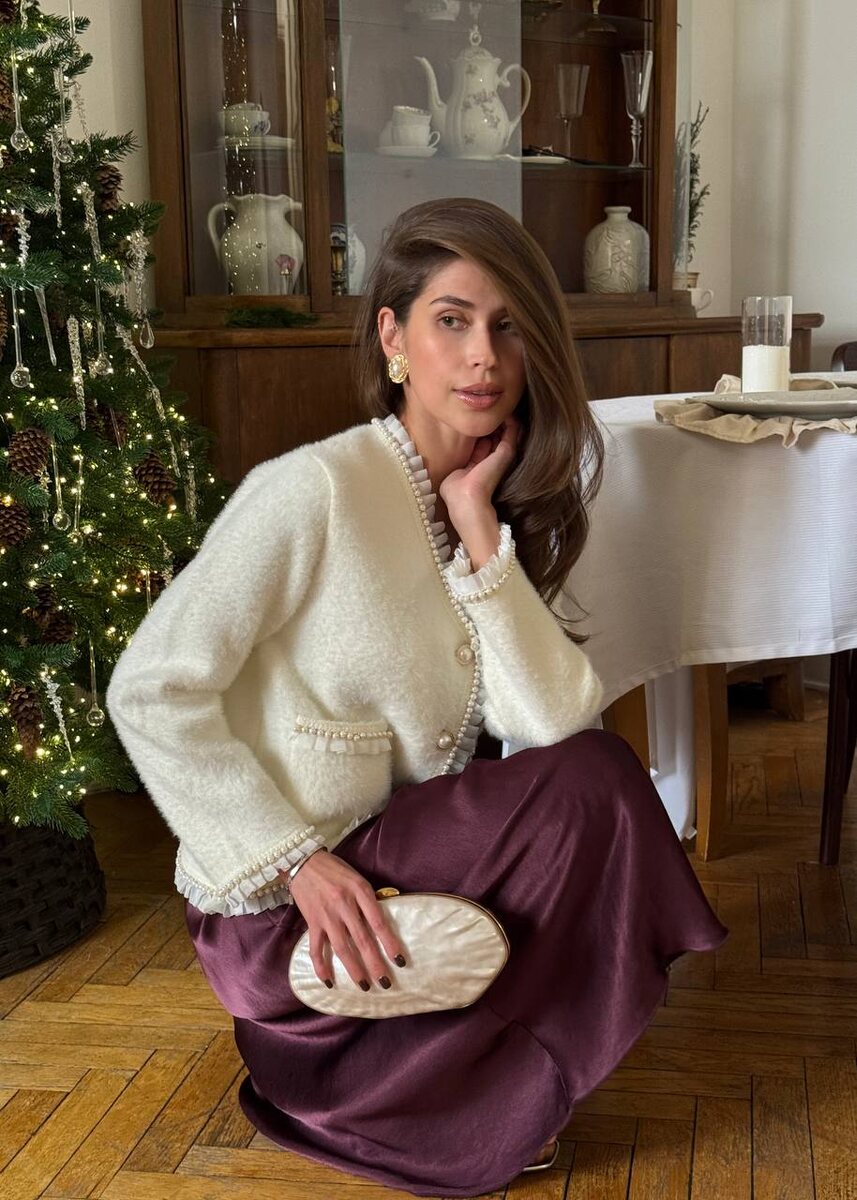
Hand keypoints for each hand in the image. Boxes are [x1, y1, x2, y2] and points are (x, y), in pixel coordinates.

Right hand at [286, 850, 406, 990]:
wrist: (302, 861)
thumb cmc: (334, 869)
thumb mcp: (357, 878)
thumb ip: (369, 898)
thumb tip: (382, 922)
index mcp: (359, 891)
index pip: (378, 922)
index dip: (390, 943)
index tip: (399, 960)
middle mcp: (344, 905)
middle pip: (362, 940)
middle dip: (375, 963)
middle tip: (386, 983)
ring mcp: (327, 916)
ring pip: (342, 948)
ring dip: (354, 969)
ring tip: (364, 985)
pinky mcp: (312, 922)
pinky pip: (316, 948)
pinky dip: (321, 966)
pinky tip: (329, 981)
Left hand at [440, 415, 520, 569]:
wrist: (466, 501)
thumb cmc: (456, 493)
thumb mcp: (455, 472)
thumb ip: (459, 464)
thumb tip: (457, 457)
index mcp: (479, 465)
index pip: (483, 444)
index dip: (479, 430)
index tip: (474, 416)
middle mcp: (492, 460)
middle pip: (495, 435)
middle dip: (491, 422)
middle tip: (488, 408)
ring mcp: (501, 456)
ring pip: (506, 432)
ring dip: (502, 418)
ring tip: (498, 404)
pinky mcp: (507, 452)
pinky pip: (513, 430)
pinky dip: (510, 419)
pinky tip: (505, 409)